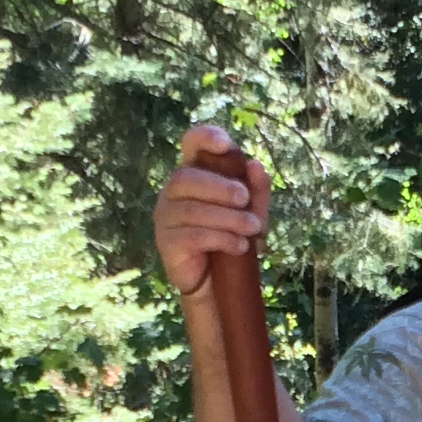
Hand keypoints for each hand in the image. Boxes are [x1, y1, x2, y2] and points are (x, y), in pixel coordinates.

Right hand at [153, 125, 269, 301]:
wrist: (217, 284)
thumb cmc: (232, 239)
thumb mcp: (252, 213)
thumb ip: (256, 191)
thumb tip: (256, 165)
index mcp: (194, 174)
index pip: (190, 144)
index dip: (204, 138)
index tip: (225, 144)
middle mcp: (173, 191)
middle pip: (186, 178)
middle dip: (219, 187)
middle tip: (244, 199)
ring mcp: (165, 216)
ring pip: (191, 209)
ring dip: (227, 218)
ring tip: (252, 229)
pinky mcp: (165, 242)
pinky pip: (191, 235)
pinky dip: (220, 238)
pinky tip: (239, 246)